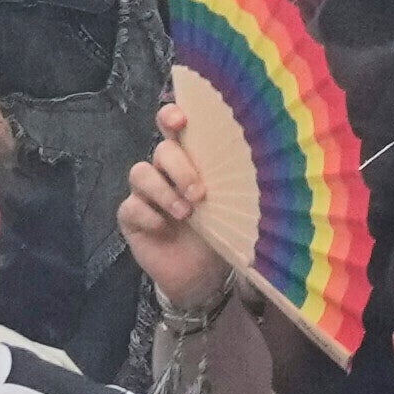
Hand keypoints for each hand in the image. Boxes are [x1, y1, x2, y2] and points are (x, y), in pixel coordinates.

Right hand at [118, 129, 249, 330]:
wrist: (202, 276)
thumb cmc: (221, 231)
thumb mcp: (233, 207)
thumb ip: (236, 185)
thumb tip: (263, 168)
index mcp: (192, 159)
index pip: (175, 127)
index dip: (172, 116)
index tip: (180, 121)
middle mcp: (166, 170)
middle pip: (162, 150)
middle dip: (179, 168)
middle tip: (199, 193)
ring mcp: (145, 193)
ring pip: (140, 173)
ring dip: (163, 192)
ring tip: (185, 214)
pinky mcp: (131, 217)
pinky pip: (130, 206)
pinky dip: (147, 215)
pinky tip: (164, 228)